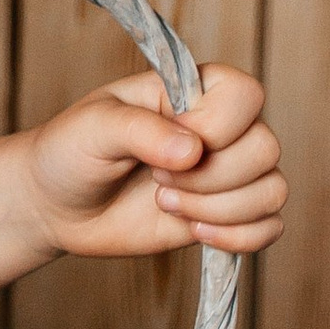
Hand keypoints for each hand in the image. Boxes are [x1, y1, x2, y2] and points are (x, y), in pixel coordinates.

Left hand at [25, 62, 286, 261]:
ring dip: (218, 209)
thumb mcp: (93, 127)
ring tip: (165, 204)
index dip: (213, 127)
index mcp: (194, 90)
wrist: (56, 205)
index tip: (165, 144)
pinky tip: (194, 233)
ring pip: (272, 190)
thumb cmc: (71, 151)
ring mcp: (227, 173)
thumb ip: (139, 129)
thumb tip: (192, 150)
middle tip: (156, 181)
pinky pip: (270, 226)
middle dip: (208, 178)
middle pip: (265, 149)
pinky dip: (240, 237)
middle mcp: (221, 129)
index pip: (246, 95)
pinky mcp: (226, 214)